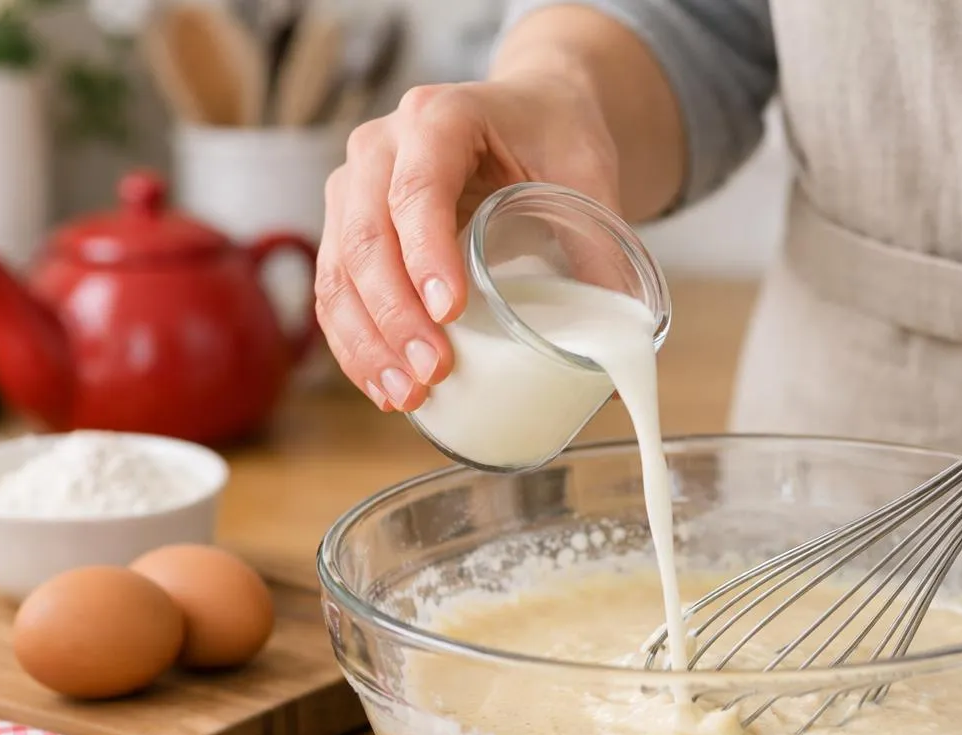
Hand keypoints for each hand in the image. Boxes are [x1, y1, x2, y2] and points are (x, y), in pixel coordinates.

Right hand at [316, 76, 621, 412]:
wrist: (529, 110)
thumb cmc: (555, 136)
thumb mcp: (588, 173)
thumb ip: (604, 246)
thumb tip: (624, 340)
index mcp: (440, 117)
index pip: (417, 188)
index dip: (426, 253)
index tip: (451, 311)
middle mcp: (382, 146)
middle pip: (368, 235)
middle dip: (396, 315)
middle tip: (433, 371)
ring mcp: (355, 186)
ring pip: (341, 270)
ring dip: (368, 342)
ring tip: (408, 396)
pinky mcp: (348, 227)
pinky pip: (337, 290)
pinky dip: (355, 344)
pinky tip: (384, 386)